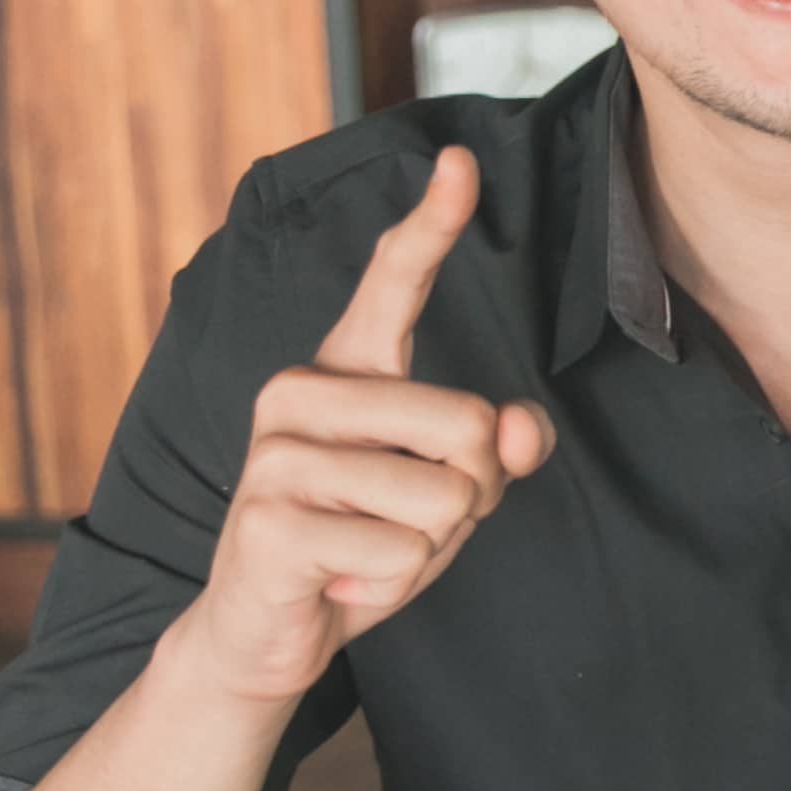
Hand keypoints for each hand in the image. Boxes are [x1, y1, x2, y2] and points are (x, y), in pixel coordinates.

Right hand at [171, 146, 555, 707]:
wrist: (271, 629)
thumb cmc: (365, 542)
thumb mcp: (448, 494)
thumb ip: (496, 452)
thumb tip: (522, 430)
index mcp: (345, 370)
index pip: (392, 284)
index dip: (431, 225)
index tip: (458, 161)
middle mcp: (299, 392)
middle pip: (470, 426)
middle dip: (471, 495)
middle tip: (406, 520)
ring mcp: (276, 455)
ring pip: (444, 496)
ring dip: (430, 546)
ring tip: (368, 549)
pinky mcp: (268, 522)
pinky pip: (402, 552)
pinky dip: (391, 585)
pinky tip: (339, 582)